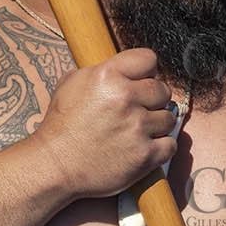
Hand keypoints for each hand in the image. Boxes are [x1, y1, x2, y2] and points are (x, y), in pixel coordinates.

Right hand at [40, 48, 178, 197]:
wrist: (55, 166)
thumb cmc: (61, 126)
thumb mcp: (71, 84)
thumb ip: (102, 71)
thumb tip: (123, 68)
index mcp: (108, 76)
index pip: (148, 59)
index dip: (145, 71)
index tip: (140, 82)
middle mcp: (126, 98)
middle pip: (163, 89)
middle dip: (152, 99)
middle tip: (137, 110)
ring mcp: (138, 127)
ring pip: (168, 118)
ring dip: (156, 124)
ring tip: (137, 131)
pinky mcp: (146, 155)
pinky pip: (170, 144)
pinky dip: (161, 147)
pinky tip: (144, 146)